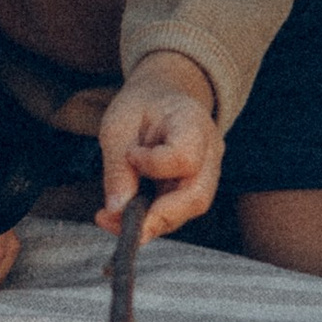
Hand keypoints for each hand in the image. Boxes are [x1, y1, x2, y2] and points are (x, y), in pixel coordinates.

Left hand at [97, 57, 220, 238]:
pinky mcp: (195, 189)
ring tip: (111, 219)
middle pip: (196, 197)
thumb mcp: (118, 126)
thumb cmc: (141, 107)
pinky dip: (150, 219)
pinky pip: (177, 212)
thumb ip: (118, 167)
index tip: (130, 155)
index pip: (184, 158)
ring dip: (149, 222)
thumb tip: (116, 210)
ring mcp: (207, 174)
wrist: (162, 100)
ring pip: (187, 211)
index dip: (153, 165)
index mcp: (194, 124)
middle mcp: (210, 153)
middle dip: (155, 217)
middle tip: (114, 221)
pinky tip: (124, 214)